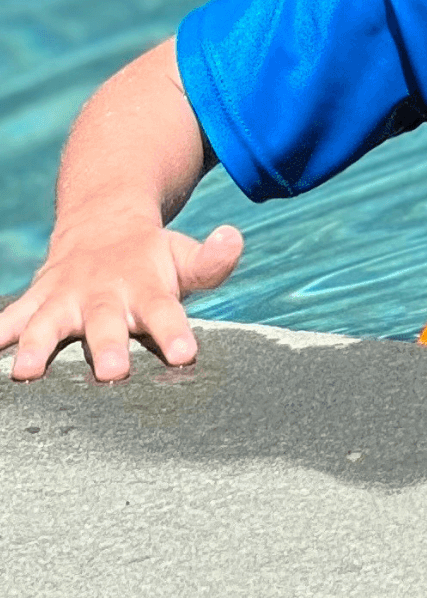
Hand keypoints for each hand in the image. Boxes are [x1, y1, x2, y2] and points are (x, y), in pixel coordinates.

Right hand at [0, 216, 242, 381]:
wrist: (101, 224)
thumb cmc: (151, 258)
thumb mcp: (184, 256)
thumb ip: (212, 261)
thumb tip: (232, 238)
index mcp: (145, 288)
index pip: (165, 311)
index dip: (174, 333)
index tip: (184, 355)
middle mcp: (102, 294)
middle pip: (105, 322)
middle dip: (106, 347)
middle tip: (111, 373)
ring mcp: (62, 298)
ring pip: (46, 322)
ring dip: (36, 346)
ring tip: (27, 372)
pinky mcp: (34, 303)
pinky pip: (8, 319)